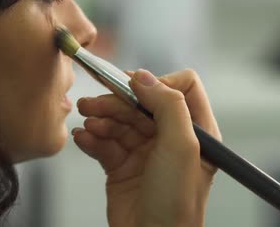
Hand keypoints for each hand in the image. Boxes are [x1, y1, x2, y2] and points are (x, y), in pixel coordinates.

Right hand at [73, 69, 220, 226]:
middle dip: (117, 100)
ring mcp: (146, 152)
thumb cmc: (176, 203)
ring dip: (101, 117)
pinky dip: (92, 137)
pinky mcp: (122, 167)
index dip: (157, 84)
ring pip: (120, 120)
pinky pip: (104, 142)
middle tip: (94, 102)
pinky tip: (83, 138)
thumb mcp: (182, 146)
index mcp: (195, 130)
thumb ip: (168, 105)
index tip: (135, 90)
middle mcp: (171, 138)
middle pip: (142, 102)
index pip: (181, 88)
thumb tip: (145, 77)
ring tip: (88, 121)